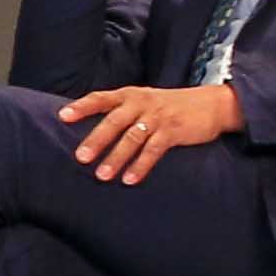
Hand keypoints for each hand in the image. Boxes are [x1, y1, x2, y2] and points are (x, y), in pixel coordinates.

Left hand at [56, 79, 239, 182]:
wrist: (212, 103)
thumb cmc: (169, 106)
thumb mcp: (143, 100)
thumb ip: (119, 111)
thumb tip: (89, 130)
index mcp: (129, 95)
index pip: (100, 98)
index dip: (82, 107)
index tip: (62, 116)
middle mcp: (141, 103)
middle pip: (114, 121)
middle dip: (96, 140)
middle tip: (80, 158)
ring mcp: (158, 117)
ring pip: (132, 138)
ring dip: (116, 158)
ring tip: (102, 176)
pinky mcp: (173, 131)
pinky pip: (154, 150)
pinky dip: (141, 166)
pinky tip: (129, 179)